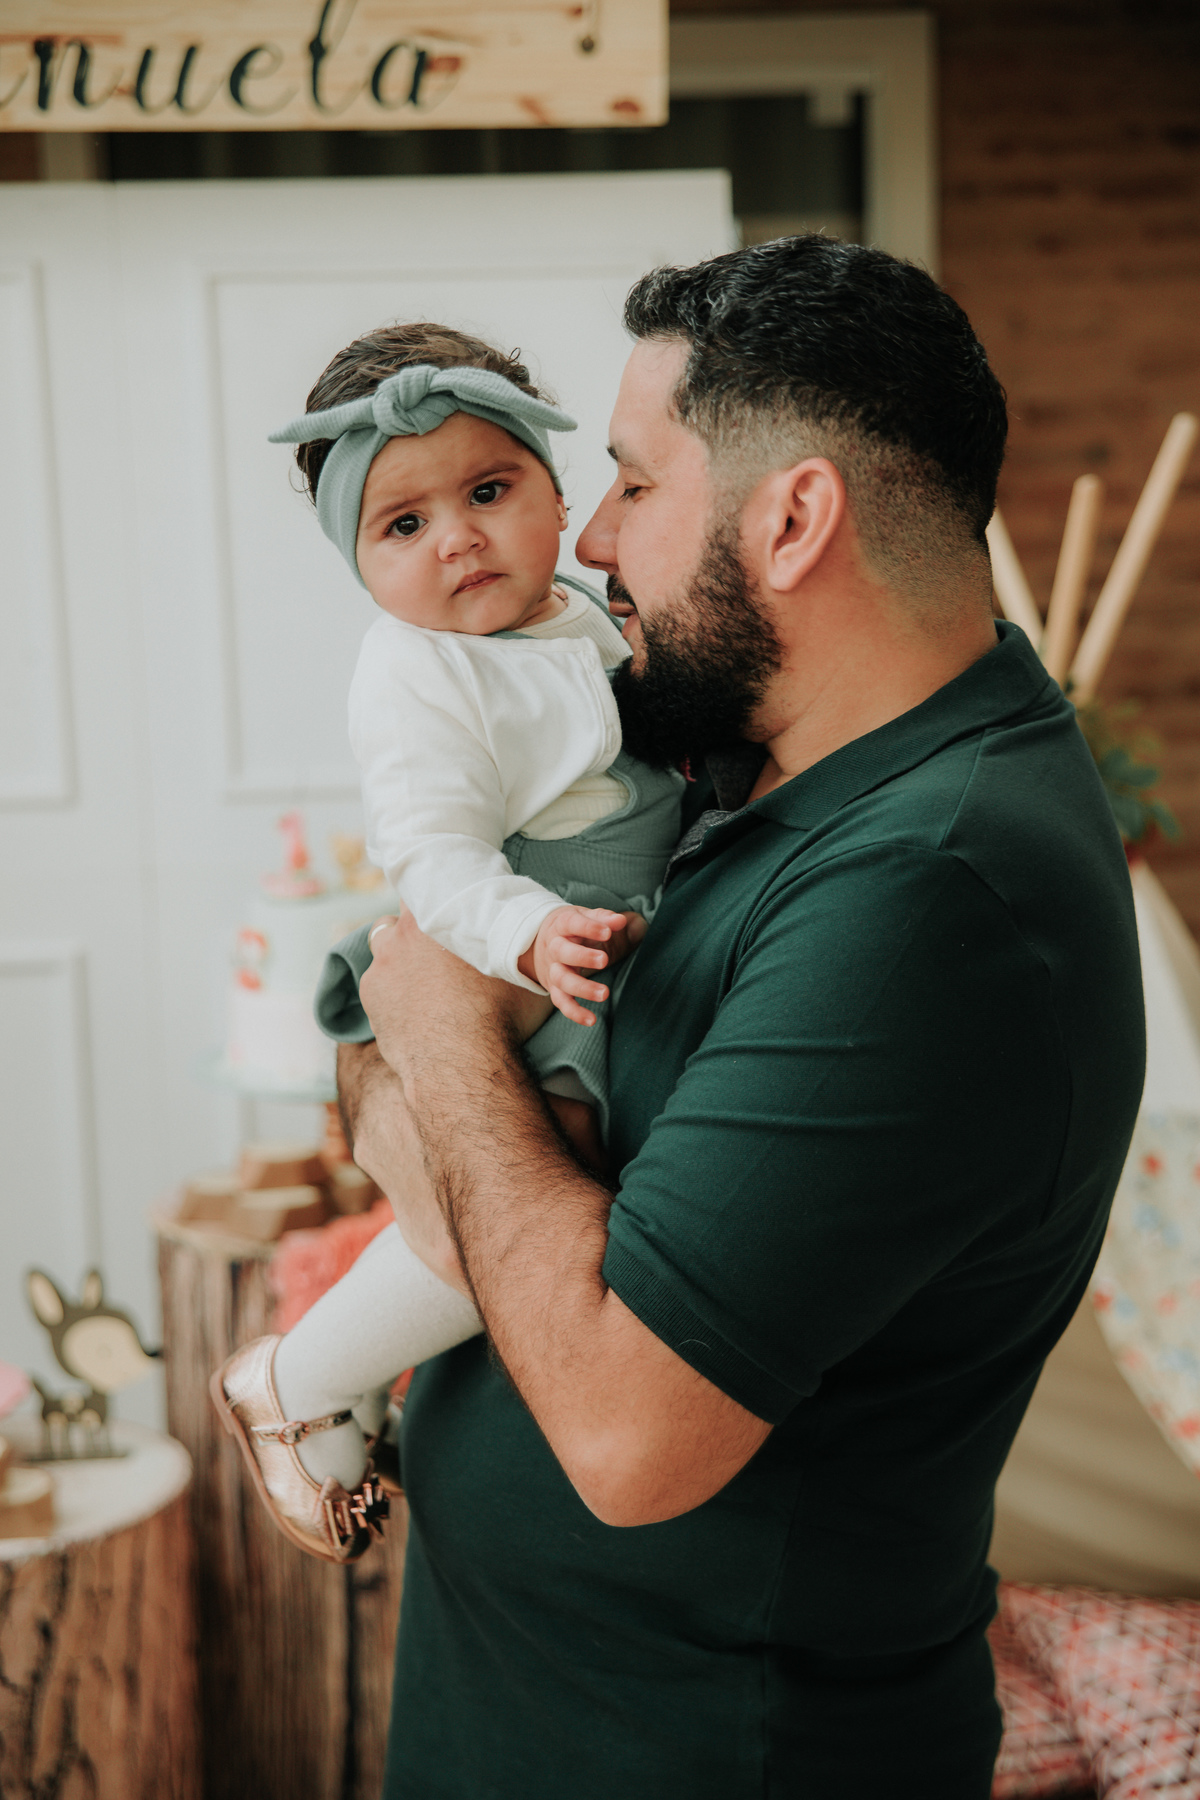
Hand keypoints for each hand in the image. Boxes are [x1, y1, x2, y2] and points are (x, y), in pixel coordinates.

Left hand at [361, 911, 552, 1076]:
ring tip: (422, 980)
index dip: (438, 896)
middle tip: (437, 948)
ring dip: (398, 956)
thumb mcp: (522, 975)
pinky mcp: (371, 994)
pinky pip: (379, 982)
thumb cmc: (500, 1016)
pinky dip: (392, 990)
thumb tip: (537, 938)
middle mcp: (403, 933)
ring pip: (384, 944)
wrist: (461, 1064)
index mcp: (440, 919)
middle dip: (415, 927)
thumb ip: (519, 950)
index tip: (446, 908)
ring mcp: (381, 964)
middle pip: (401, 915)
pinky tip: (413, 1008)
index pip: (430, 887)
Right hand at [518, 908, 646, 1026]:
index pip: (572, 923)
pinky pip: (561, 1002)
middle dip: (582, 956)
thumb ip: (606, 919)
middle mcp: (554, 947)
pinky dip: (574, 1012)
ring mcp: (553, 969)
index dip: (589, 927)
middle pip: (561, 951)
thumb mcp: (588, 918)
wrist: (541, 941)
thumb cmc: (574, 928)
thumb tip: (622, 921)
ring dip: (581, 987)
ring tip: (604, 993)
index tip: (608, 931)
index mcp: (562, 925)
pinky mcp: (554, 989)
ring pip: (561, 979)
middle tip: (604, 960)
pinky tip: (591, 1020)